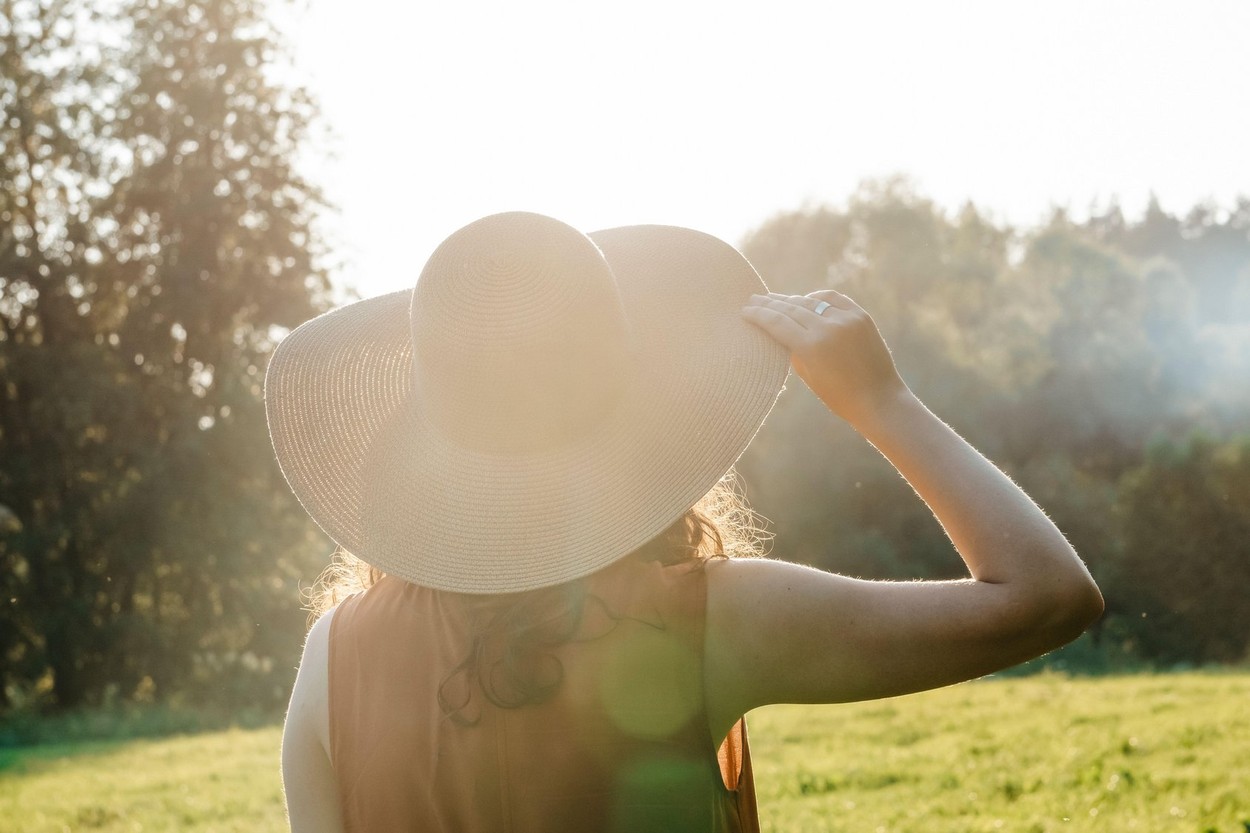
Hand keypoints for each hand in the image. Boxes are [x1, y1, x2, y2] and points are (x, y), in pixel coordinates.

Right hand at [742, 290, 907, 425]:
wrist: (879, 399)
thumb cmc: (839, 397)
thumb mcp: (808, 376)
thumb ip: (792, 350)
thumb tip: (779, 329)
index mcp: (812, 346)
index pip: (778, 323)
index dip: (759, 314)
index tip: (745, 310)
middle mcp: (828, 327)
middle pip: (791, 308)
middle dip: (770, 303)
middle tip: (754, 298)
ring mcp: (847, 318)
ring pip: (811, 301)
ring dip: (791, 299)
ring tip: (775, 299)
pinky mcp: (861, 315)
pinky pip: (833, 299)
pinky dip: (817, 298)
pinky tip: (806, 300)